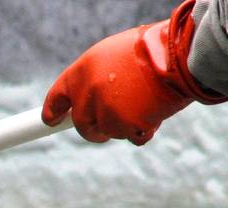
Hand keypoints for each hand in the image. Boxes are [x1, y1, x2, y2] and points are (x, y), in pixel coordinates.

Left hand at [42, 0, 225, 145]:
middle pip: (82, 126)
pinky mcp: (126, 127)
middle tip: (110, 122)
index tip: (50, 120)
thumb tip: (86, 99)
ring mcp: (106, 113)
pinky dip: (145, 130)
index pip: (56, 97)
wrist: (176, 54)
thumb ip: (96, 77)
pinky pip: (134, 138)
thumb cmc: (149, 48)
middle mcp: (88, 94)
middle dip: (95, 128)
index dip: (52, 111)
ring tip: (145, 100)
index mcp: (81, 72)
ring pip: (110, 132)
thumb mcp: (113, 54)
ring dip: (126, 124)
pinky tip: (155, 110)